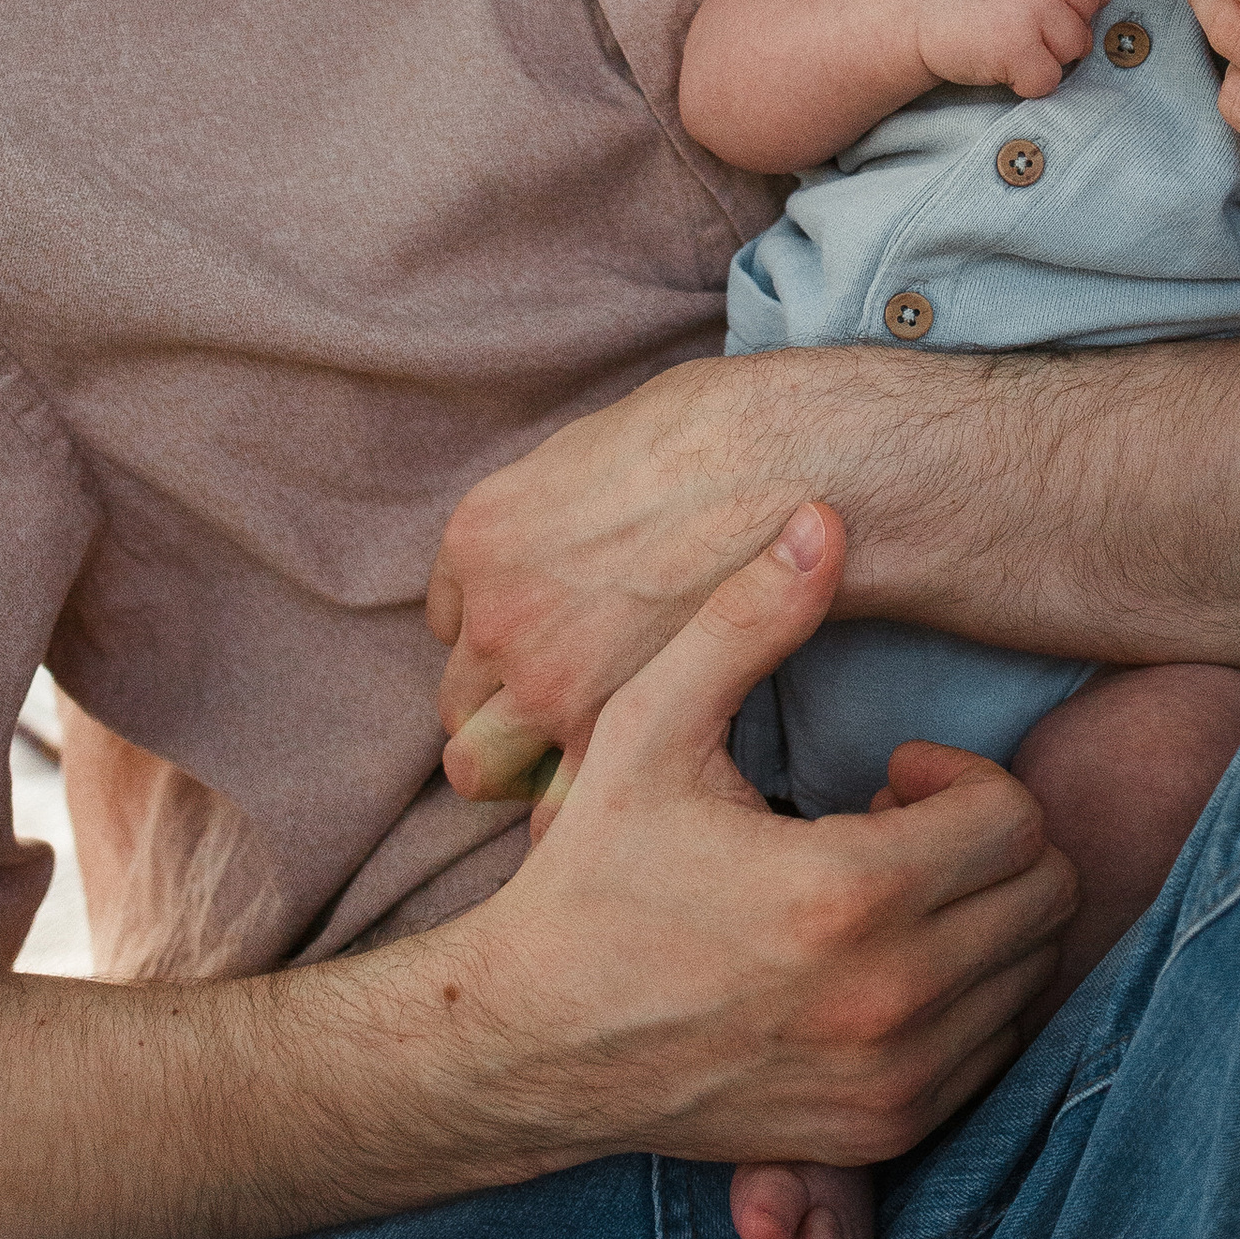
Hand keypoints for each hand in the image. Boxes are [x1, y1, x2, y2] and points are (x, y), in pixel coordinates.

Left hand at [433, 356, 842, 796]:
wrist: (786, 471)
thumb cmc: (713, 437)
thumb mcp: (596, 446)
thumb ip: (558, 510)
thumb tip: (572, 528)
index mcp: (481, 536)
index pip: (453, 618)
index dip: (506, 632)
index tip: (555, 638)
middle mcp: (494, 613)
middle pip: (461, 698)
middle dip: (504, 705)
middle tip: (569, 707)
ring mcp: (542, 678)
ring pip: (483, 762)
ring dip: (527, 761)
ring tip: (587, 758)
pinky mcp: (602, 727)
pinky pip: (555, 801)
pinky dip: (574, 799)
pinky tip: (620, 781)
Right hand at [455, 502, 1075, 1179]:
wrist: (526, 1045)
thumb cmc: (590, 875)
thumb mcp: (648, 728)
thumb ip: (744, 620)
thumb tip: (822, 518)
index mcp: (849, 893)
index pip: (1015, 818)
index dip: (963, 778)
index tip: (891, 774)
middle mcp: (889, 998)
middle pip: (1044, 895)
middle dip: (989, 841)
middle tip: (897, 828)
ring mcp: (892, 1077)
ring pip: (1030, 975)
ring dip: (982, 918)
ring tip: (884, 893)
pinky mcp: (879, 1129)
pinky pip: (993, 1049)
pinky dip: (966, 997)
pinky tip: (878, 963)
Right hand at [911, 0, 1115, 98]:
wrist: (909, 12)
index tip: (1072, 0)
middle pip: (1092, 6)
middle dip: (1068, 23)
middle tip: (1027, 24)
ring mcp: (1030, 5)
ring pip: (1077, 45)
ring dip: (1050, 54)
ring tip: (1012, 39)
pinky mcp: (1017, 47)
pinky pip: (1050, 78)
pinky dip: (1029, 81)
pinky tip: (1003, 62)